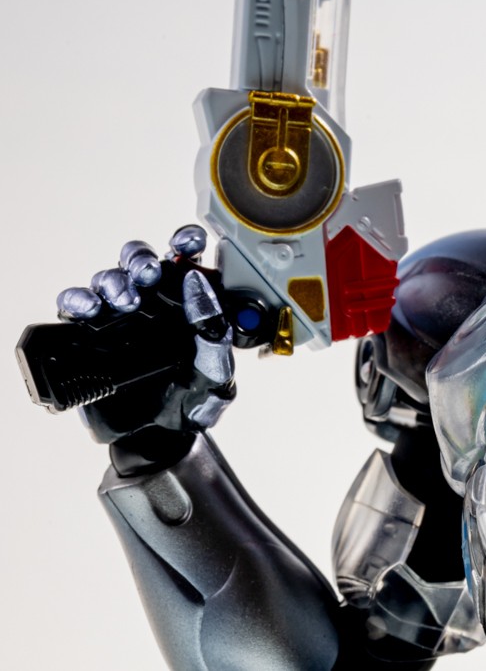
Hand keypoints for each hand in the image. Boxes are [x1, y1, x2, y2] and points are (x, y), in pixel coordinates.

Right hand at [23, 226, 236, 452]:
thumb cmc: (194, 398)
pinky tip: (89, 308)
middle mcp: (153, 302)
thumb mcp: (216, 367)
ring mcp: (119, 317)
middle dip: (141, 259)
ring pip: (108, 279)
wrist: (160, 436)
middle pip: (139, 260)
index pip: (186, 260)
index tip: (188, 242)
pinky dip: (77, 300)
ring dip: (114, 281)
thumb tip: (198, 283)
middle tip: (149, 274)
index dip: (185, 243)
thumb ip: (212, 327)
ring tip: (125, 300)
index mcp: (189, 302)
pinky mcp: (88, 334)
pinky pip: (75, 306)